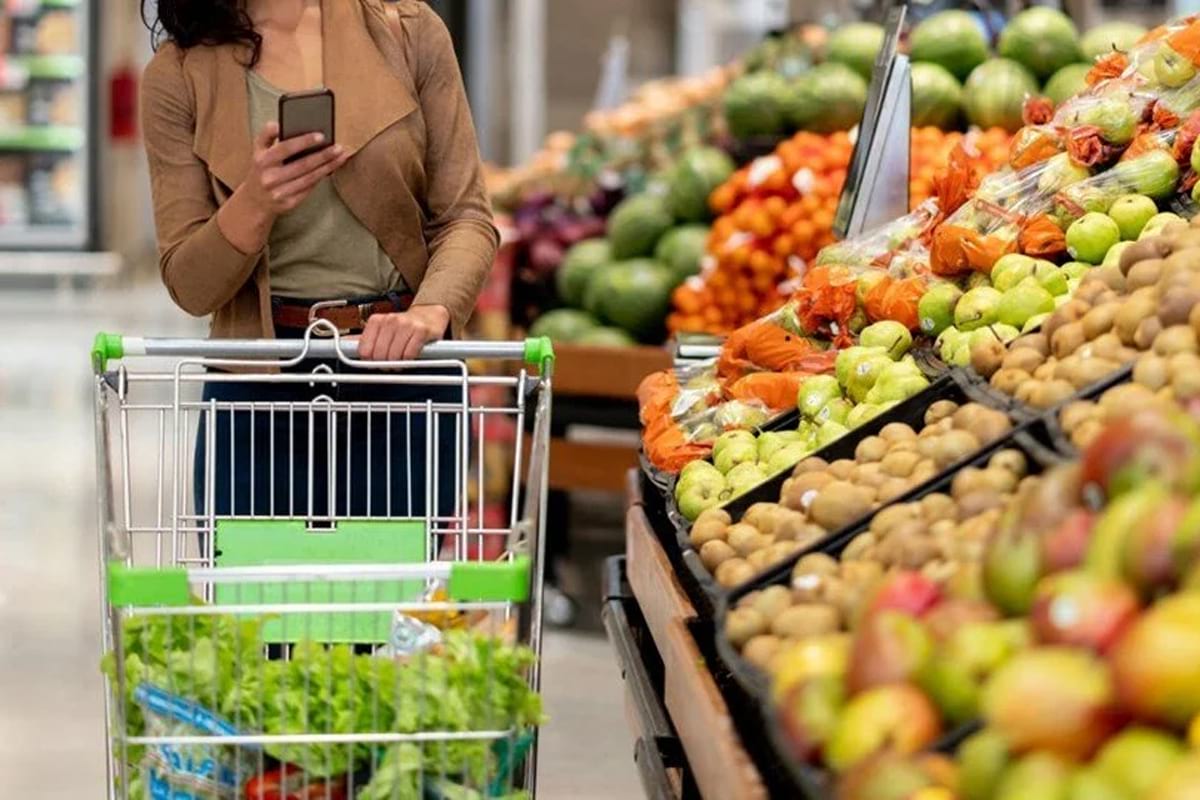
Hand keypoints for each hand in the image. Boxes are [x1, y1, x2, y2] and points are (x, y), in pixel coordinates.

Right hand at [218, 122, 349, 253]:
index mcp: (262, 161)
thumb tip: (278, 124)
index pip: (285, 148)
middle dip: (323, 156)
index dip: (304, 141)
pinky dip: (321, 178)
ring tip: (341, 157)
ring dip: (328, 167)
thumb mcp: (257, 150)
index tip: (321, 135)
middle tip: (339, 147)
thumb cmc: (261, 170)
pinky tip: (332, 169)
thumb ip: (266, 135)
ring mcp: (280, 192)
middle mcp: (270, 178)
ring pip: (309, 178)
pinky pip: (309, 189)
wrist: (254, 201)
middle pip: (303, 165)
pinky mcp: (289, 204)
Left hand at [358, 305, 450, 360]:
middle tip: (390, 364)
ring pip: (394, 356)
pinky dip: (409, 361)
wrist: (428, 315)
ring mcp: (406, 325)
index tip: (376, 362)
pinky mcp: (421, 331)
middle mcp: (390, 320)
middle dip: (384, 365)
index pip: (364, 350)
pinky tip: (410, 357)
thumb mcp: (382, 329)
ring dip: (397, 364)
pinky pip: (409, 355)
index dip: (370, 361)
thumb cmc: (404, 326)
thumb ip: (365, 339)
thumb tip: (343, 346)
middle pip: (379, 355)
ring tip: (400, 361)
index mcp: (376, 321)